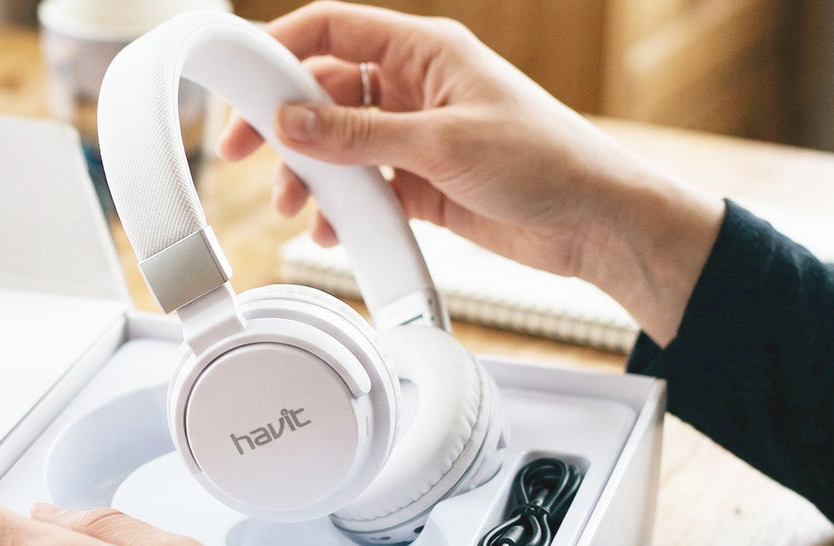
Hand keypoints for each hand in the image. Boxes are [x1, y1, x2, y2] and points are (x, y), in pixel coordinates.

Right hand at [217, 1, 724, 344]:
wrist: (594, 223)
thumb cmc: (546, 160)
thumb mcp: (442, 143)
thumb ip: (359, 134)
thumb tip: (289, 121)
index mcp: (424, 51)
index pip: (334, 28)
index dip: (280, 45)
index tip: (240, 77)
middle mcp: (414, 87)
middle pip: (323, 90)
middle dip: (282, 123)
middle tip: (241, 153)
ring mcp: (414, 135)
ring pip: (337, 143)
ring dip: (309, 173)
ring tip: (296, 204)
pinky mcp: (420, 182)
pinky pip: (361, 186)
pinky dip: (341, 207)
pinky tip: (334, 228)